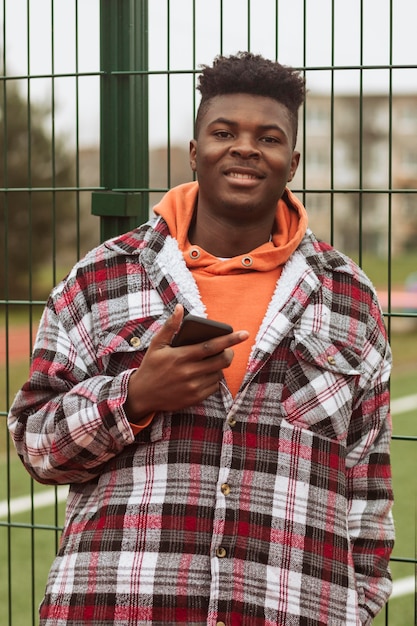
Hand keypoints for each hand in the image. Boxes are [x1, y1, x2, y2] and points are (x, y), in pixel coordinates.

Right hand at [124, 304, 248, 421]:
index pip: (211, 346)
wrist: (142, 394)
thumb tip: (180, 308)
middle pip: (221, 361)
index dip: (230, 339)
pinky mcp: (195, 398)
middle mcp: (189, 372)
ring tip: (212, 361)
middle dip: (229, 353)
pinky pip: (214, 387)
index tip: (244, 334)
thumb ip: (170, 326)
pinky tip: (206, 374)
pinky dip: (214, 379)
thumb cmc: (151, 365)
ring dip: (220, 366)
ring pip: (219, 374)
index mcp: (181, 356)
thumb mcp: (157, 344)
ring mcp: (193, 387)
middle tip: (227, 349)